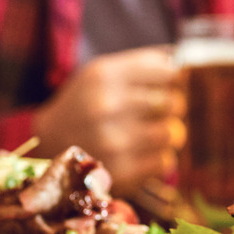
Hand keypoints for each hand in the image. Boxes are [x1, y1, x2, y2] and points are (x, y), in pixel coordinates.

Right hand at [33, 45, 180, 199]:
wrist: (48, 142)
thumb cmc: (86, 102)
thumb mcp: (103, 72)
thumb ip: (143, 64)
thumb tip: (186, 62)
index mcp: (106, 75)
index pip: (170, 72)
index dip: (176, 80)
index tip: (168, 86)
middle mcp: (108, 105)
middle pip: (175, 103)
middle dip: (173, 108)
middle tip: (161, 112)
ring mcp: (113, 140)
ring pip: (173, 134)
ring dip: (169, 134)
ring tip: (153, 132)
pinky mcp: (119, 171)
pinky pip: (165, 162)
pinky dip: (161, 158)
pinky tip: (145, 152)